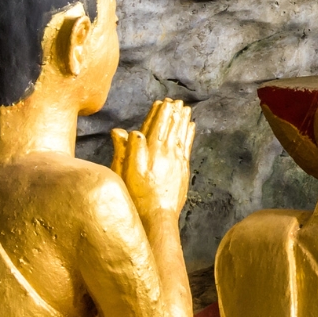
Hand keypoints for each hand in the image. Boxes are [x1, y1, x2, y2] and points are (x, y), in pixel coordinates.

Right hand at [111, 99, 194, 219]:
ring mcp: (177, 161)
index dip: (159, 113)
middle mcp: (167, 153)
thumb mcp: (126, 172)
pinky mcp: (183, 170)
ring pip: (181, 134)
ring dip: (183, 120)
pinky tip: (191, 126)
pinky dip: (189, 134)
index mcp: (151, 151)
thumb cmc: (137, 195)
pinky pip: (187, 146)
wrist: (157, 215)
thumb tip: (127, 131)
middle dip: (173, 113)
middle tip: (176, 100)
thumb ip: (128, 150)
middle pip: (171, 128)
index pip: (156, 127)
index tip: (163, 102)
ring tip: (185, 108)